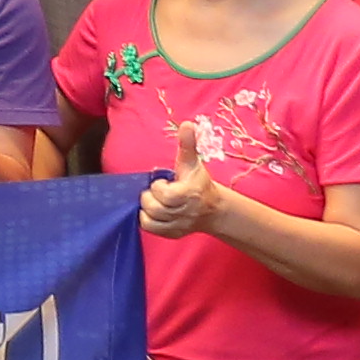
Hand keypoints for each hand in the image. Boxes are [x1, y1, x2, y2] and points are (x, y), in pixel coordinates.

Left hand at [137, 117, 222, 236]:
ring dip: (147, 209)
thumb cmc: (198, 182)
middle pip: (154, 208)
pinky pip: (151, 230)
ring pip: (150, 220)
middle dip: (150, 197)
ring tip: (154, 201)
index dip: (158, 186)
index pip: (163, 194)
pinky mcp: (173, 234)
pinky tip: (153, 212)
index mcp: (188, 194)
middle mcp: (184, 213)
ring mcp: (178, 226)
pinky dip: (147, 221)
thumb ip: (188, 144)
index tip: (164, 182)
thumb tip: (187, 124)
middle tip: (156, 192)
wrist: (213, 209)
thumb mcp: (192, 162)